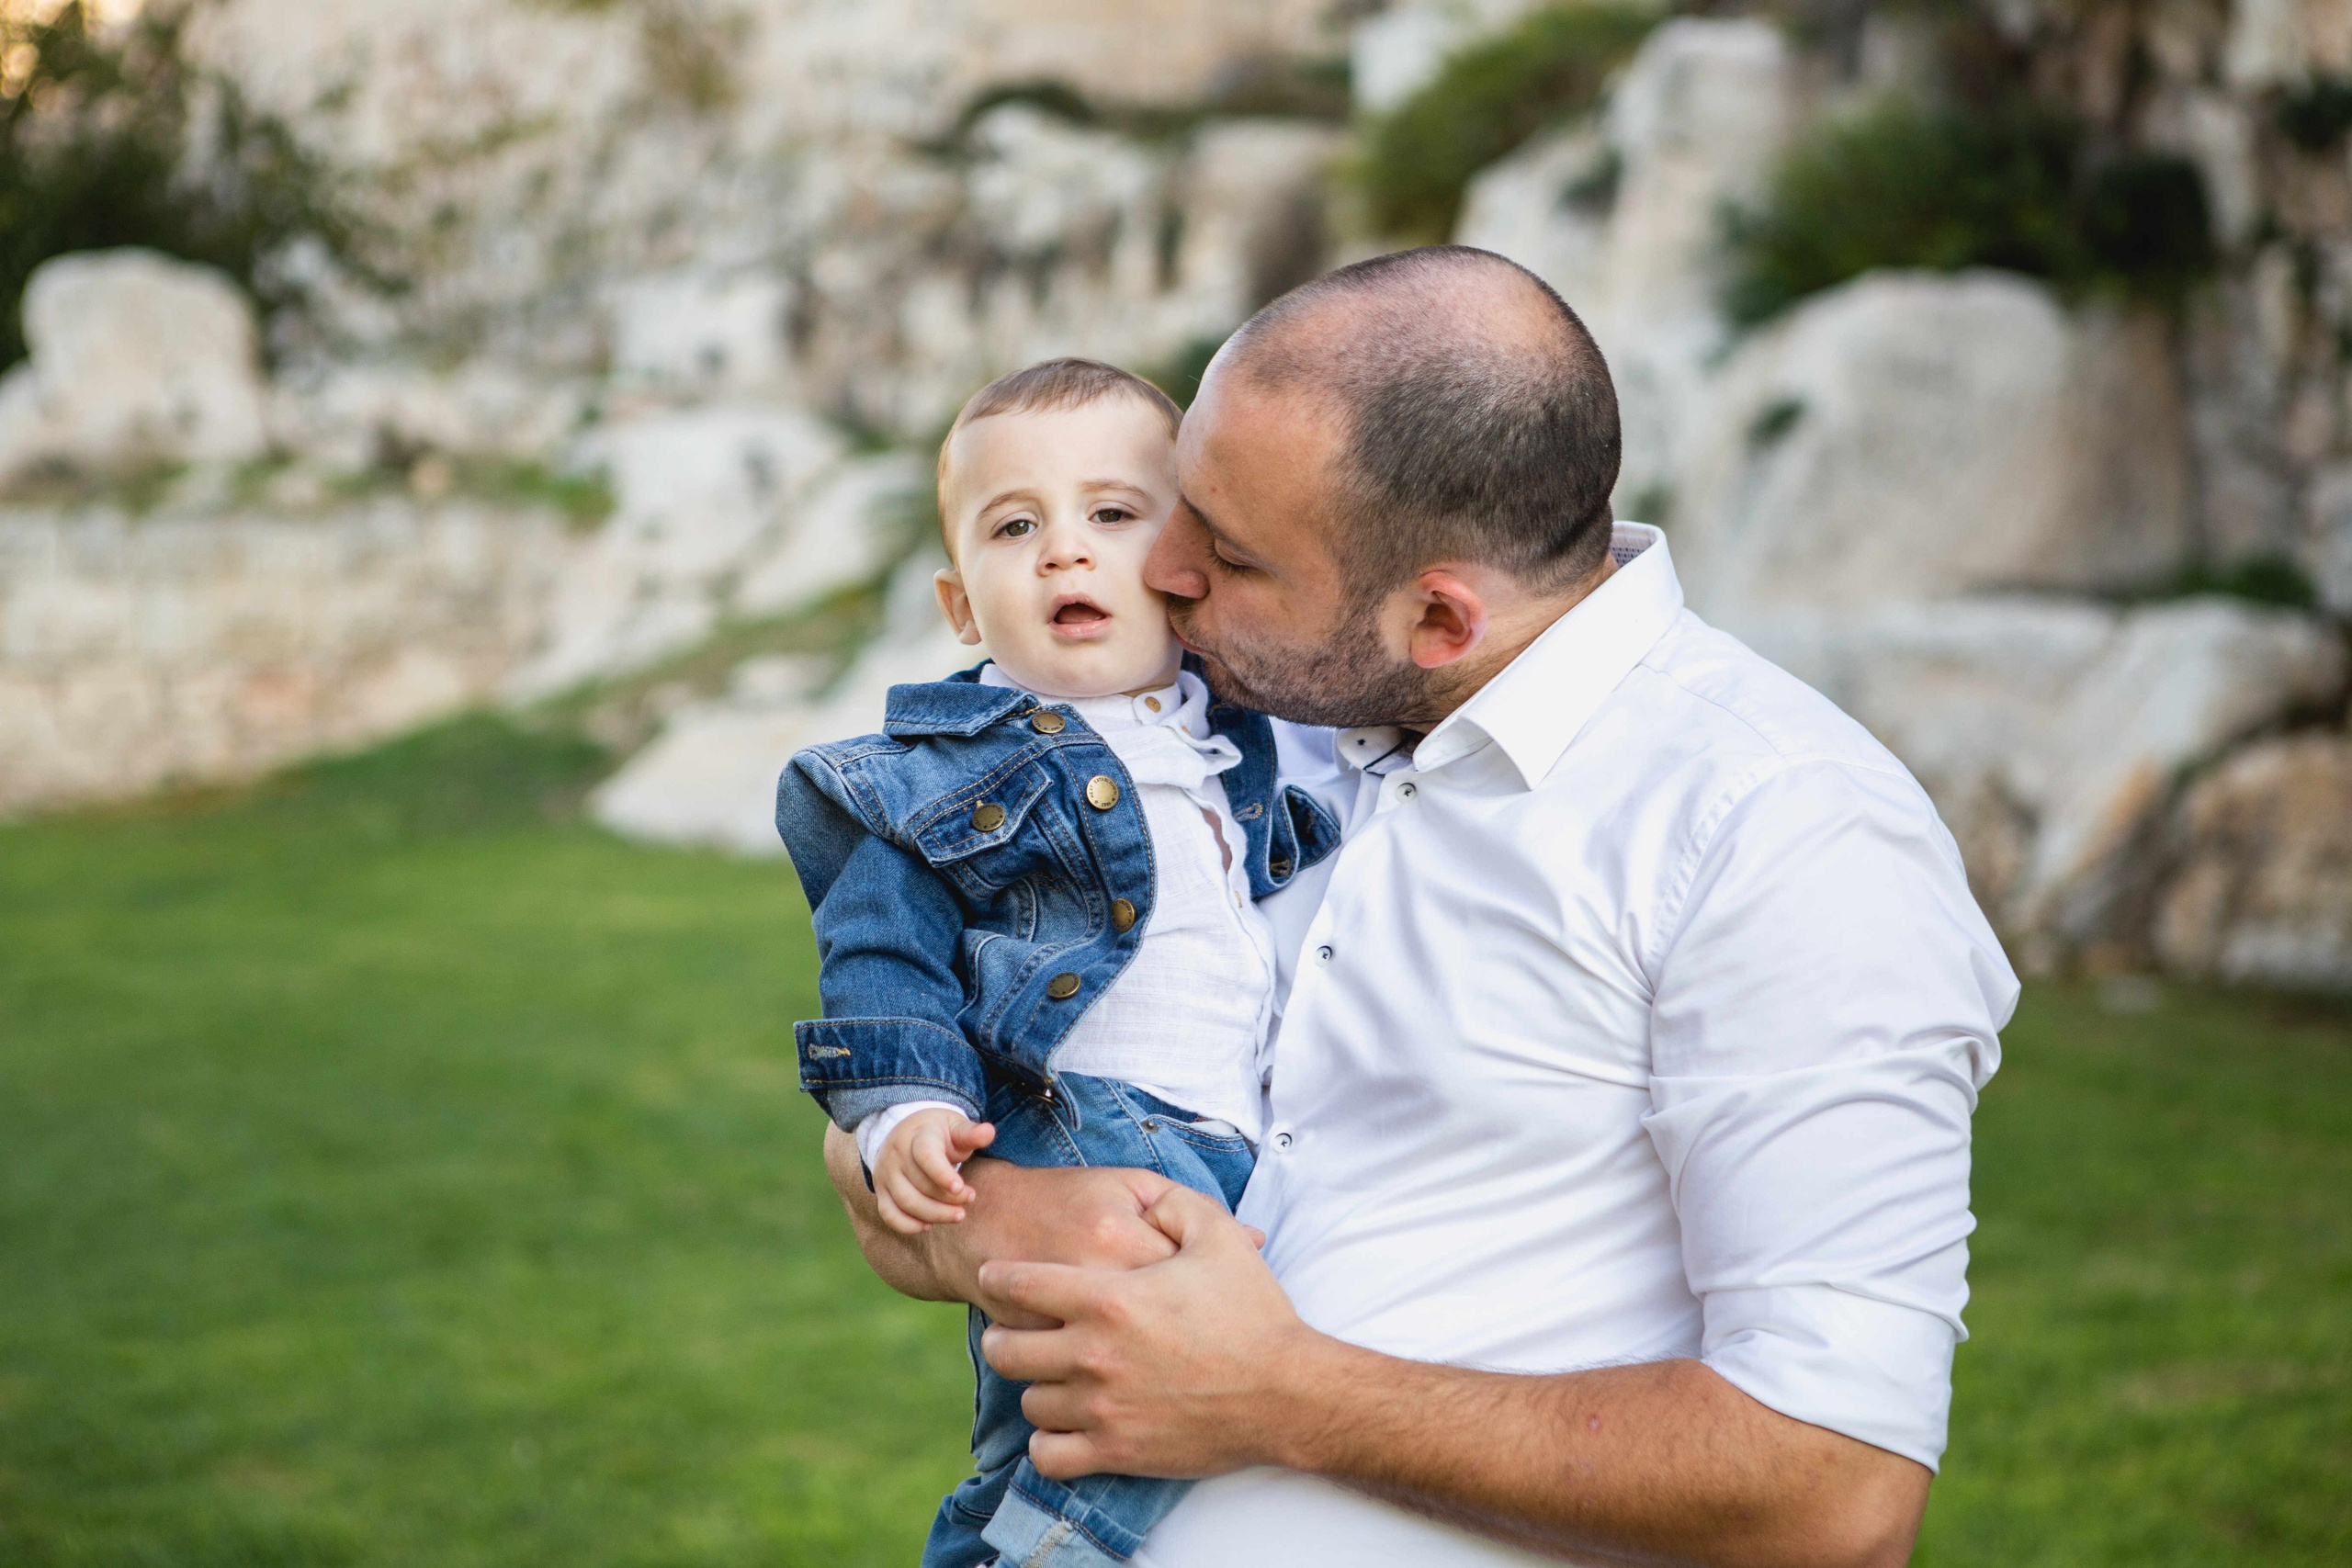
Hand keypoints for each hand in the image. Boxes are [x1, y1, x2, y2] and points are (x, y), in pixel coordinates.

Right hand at [872, 1109, 996, 1233]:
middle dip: (948, 1198)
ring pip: (906, 1202)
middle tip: (970, 1198)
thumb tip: (989, 1132)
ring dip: (934, 1214)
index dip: (942, 1174)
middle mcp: (897, 1155)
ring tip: (958, 1215)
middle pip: (920, 1184)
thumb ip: (971, 1133)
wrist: (904, 1132)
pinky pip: (889, 1214)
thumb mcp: (954, 1126)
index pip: (925, 1155)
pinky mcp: (881, 1191)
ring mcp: (886, 1174)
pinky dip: (908, 1225)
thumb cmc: (937, 1133)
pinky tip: (929, 1225)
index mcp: (918, 1135)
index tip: (961, 1187)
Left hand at [977, 1183, 1322, 1480]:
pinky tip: (1067, 1424)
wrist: (1287, 1393)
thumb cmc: (1254, 1312)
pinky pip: (1048, 1455)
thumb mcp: (1219, 1237)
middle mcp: (1093, 1355)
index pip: (1019, 1284)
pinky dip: (1048, 1442)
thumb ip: (1174, 1205)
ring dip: (1035, 1386)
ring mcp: (1101, 1409)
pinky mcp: (1116, 1451)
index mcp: (1108, 1298)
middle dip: (1002, 1335)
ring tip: (1054, 1376)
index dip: (997, 1277)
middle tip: (1016, 1331)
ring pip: (1028, 1400)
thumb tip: (1143, 1200)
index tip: (995, 1277)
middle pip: (1004, 1349)